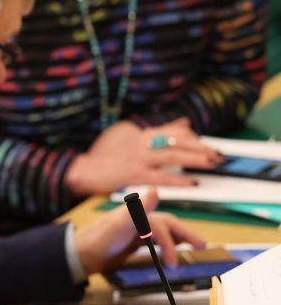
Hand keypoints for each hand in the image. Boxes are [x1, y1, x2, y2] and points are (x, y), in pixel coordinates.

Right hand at [65, 117, 221, 195]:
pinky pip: (160, 177)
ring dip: (195, 160)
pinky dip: (177, 180)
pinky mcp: (132, 174)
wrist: (84, 169)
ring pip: (172, 156)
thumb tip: (185, 121)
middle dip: (201, 147)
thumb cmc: (106, 156)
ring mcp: (138, 157)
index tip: (207, 147)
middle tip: (219, 156)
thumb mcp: (131, 136)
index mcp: (143, 134)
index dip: (195, 138)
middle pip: (178, 141)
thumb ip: (159, 130)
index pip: (175, 131)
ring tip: (212, 164)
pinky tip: (191, 183)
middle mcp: (142, 142)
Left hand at [75, 188, 205, 274]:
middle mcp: (139, 219)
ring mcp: (136, 230)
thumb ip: (138, 208)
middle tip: (202, 246)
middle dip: (185, 234)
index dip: (171, 241)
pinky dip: (167, 245)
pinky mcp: (133, 241)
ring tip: (193, 248)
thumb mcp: (119, 224)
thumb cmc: (99, 238)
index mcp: (137, 213)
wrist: (81, 253)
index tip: (172, 261)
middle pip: (168, 225)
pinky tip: (173, 251)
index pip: (162, 224)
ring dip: (179, 239)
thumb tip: (155, 190)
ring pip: (164, 232)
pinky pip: (155, 241)